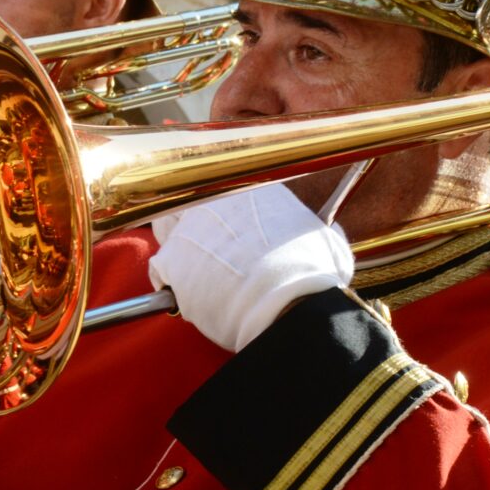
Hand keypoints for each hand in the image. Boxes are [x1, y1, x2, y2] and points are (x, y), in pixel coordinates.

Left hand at [146, 183, 353, 351]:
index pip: (220, 185)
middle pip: (185, 200)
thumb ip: (318, 233)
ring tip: (190, 267)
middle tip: (202, 246)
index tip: (226, 224)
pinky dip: (167, 281)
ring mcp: (191, 228)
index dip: (220, 208)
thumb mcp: (326, 243)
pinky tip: (183, 293)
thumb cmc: (311, 276)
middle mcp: (215, 200)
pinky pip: (158, 267)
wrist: (289, 304)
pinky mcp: (174, 260)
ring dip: (174, 246)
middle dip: (189, 221)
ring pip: (165, 227)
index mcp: (251, 189)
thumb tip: (330, 235)